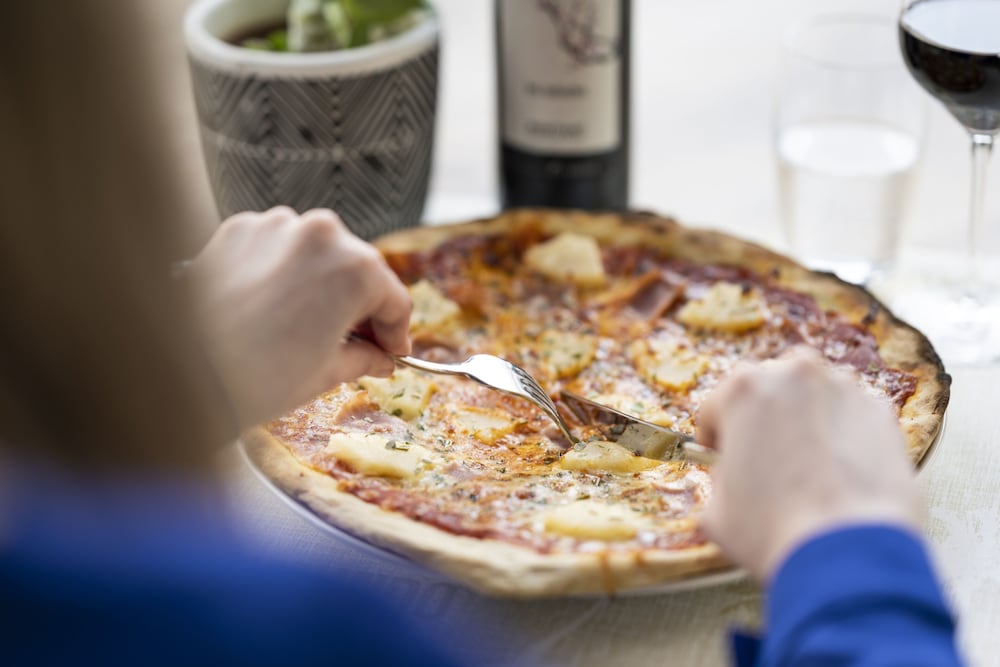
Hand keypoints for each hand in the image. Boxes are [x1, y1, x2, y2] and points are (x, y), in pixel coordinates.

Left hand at [189, 207, 410, 427]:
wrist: (179, 372)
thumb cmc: (256, 378)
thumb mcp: (324, 374)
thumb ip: (362, 357)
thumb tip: (379, 356)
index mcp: (354, 268)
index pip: (393, 298)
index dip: (396, 330)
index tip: (390, 350)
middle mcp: (320, 234)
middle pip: (356, 269)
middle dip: (357, 304)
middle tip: (351, 340)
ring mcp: (275, 226)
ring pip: (313, 254)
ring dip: (317, 283)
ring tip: (302, 322)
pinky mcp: (237, 230)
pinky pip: (274, 248)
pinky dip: (279, 271)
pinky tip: (268, 305)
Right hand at [696, 351, 921, 580]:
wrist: (847, 551)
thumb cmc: (772, 530)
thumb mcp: (716, 509)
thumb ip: (719, 478)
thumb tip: (731, 477)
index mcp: (744, 389)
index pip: (716, 405)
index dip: (715, 436)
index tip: (721, 455)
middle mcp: (795, 375)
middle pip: (769, 387)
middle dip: (763, 417)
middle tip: (765, 456)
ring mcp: (844, 389)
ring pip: (814, 393)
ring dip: (806, 417)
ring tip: (807, 461)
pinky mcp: (881, 412)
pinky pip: (852, 415)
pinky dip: (844, 433)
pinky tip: (840, 469)